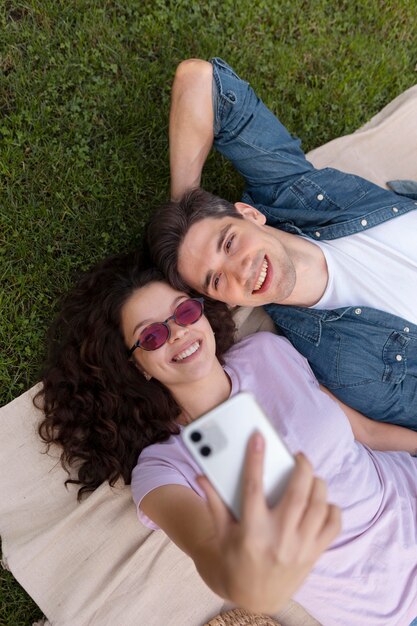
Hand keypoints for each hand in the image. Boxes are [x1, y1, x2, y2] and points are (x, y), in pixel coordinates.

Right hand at [198, 433, 340, 612]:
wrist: (254, 597)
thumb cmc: (235, 559)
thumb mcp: (221, 533)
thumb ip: (214, 502)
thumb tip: (201, 476)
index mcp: (251, 531)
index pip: (253, 488)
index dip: (255, 459)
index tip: (258, 438)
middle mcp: (278, 538)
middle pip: (297, 493)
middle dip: (301, 467)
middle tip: (298, 456)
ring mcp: (300, 548)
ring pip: (318, 506)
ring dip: (317, 484)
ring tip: (309, 475)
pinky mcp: (314, 554)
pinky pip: (333, 526)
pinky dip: (331, 508)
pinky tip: (322, 500)